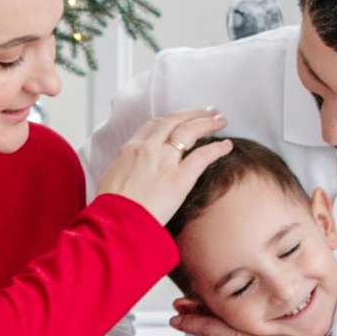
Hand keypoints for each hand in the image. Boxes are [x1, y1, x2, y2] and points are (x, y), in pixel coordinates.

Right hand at [95, 107, 228, 227]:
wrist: (115, 224)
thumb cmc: (110, 209)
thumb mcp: (110, 179)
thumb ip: (124, 168)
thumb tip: (129, 172)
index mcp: (130, 148)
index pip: (154, 125)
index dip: (171, 119)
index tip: (181, 119)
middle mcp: (148, 148)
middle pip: (174, 120)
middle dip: (193, 113)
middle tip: (208, 111)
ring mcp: (164, 161)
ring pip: (190, 130)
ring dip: (207, 122)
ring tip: (220, 120)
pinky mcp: (179, 178)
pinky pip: (202, 156)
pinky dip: (217, 148)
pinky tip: (227, 145)